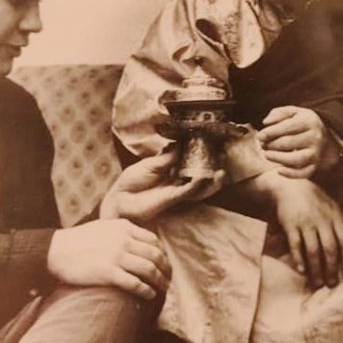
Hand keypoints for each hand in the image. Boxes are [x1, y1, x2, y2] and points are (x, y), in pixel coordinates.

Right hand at [47, 218, 170, 298]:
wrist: (54, 251)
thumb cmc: (78, 241)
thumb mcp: (103, 227)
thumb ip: (122, 231)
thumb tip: (140, 241)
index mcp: (124, 227)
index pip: (154, 241)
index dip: (163, 254)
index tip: (165, 264)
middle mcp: (124, 240)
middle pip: (156, 256)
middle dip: (166, 269)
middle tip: (168, 279)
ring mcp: (117, 256)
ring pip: (150, 270)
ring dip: (160, 281)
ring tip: (163, 289)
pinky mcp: (108, 273)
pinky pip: (135, 283)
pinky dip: (146, 291)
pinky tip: (149, 295)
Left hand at [100, 151, 224, 222]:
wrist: (121, 200)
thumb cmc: (132, 181)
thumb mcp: (150, 164)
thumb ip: (167, 156)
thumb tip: (181, 143)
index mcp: (170, 166)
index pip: (188, 156)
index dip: (200, 151)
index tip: (210, 142)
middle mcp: (177, 177)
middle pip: (198, 170)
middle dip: (211, 165)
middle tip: (222, 156)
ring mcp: (177, 189)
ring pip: (199, 184)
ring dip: (211, 179)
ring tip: (222, 172)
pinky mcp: (173, 199)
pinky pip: (189, 191)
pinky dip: (198, 185)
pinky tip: (205, 178)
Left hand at [257, 106, 339, 178]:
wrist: (323, 136)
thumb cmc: (301, 123)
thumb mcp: (292, 112)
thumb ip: (278, 113)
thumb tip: (266, 123)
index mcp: (309, 121)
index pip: (287, 126)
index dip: (270, 132)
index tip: (259, 136)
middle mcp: (315, 137)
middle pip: (289, 142)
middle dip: (272, 144)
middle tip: (263, 145)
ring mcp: (316, 152)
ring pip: (297, 159)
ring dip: (278, 158)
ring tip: (267, 155)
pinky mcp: (315, 165)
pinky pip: (304, 173)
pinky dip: (290, 174)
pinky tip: (279, 170)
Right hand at [268, 175, 342, 287]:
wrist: (291, 186)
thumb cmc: (315, 199)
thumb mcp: (332, 207)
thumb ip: (339, 225)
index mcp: (335, 216)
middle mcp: (322, 220)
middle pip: (330, 249)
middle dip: (332, 269)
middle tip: (332, 284)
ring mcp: (306, 223)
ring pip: (313, 250)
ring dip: (316, 269)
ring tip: (317, 283)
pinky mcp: (290, 225)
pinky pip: (295, 245)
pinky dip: (298, 259)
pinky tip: (301, 270)